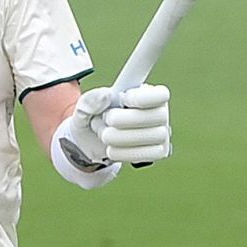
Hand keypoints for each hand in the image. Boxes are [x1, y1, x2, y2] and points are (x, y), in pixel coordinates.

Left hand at [57, 84, 171, 167]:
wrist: (90, 143)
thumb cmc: (93, 118)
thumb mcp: (84, 108)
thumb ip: (90, 100)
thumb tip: (106, 96)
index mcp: (147, 93)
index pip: (161, 94)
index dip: (144, 97)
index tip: (123, 98)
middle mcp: (160, 112)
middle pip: (158, 115)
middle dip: (127, 119)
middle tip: (107, 119)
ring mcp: (162, 133)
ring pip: (154, 136)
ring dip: (121, 137)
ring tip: (105, 134)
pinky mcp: (158, 152)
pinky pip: (148, 154)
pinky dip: (125, 153)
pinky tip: (111, 149)